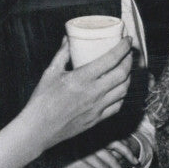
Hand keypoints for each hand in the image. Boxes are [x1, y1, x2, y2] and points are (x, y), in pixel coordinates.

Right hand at [20, 37, 132, 152]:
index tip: (127, 39)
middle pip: (122, 74)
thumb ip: (62, 54)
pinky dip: (122, 95)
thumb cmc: (42, 100)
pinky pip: (117, 106)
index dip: (123, 48)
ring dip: (128, 77)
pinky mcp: (97, 119)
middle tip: (128, 53)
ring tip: (126, 69)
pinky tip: (119, 89)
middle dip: (129, 60)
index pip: (111, 59)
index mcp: (82, 78)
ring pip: (123, 90)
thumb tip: (68, 38)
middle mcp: (93, 92)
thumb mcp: (51, 72)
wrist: (38, 129)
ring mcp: (97, 107)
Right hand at [49, 137, 140, 167]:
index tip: (135, 160)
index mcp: (91, 138)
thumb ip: (94, 160)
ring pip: (107, 167)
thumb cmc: (59, 161)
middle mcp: (89, 142)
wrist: (40, 163)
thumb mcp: (78, 158)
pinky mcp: (78, 162)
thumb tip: (110, 167)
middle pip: (113, 156)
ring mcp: (84, 151)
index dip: (127, 150)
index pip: (115, 141)